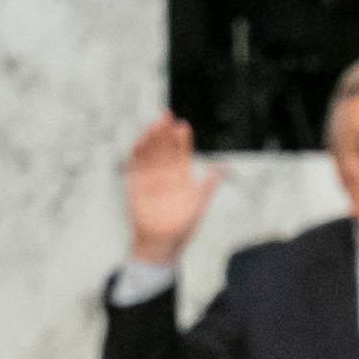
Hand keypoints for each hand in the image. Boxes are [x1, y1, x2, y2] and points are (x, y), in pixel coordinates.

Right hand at [124, 114, 217, 267]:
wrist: (162, 243)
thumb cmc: (182, 226)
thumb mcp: (199, 203)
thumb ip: (208, 184)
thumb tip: (223, 166)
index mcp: (180, 176)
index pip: (180, 153)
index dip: (181, 140)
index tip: (182, 126)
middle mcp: (164, 174)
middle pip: (163, 148)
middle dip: (164, 132)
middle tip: (166, 115)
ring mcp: (149, 178)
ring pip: (149, 154)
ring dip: (150, 139)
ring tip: (154, 125)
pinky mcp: (136, 185)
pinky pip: (135, 167)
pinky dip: (136, 154)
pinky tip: (140, 142)